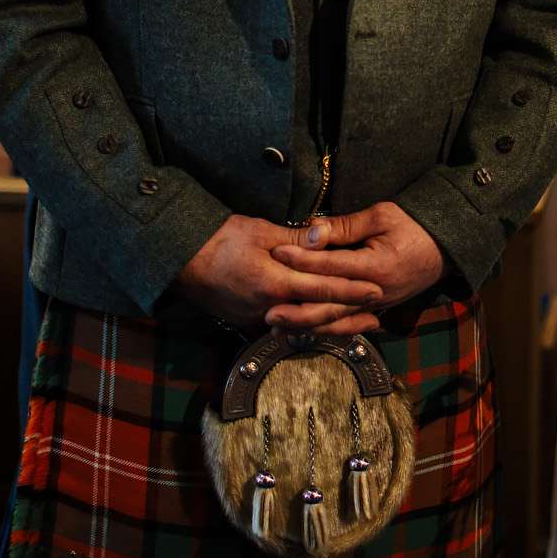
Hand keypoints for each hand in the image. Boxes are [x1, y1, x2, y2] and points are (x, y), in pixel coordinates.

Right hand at [173, 214, 385, 331]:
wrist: (181, 259)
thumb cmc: (220, 239)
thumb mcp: (260, 231)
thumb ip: (295, 239)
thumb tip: (324, 238)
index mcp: (274, 283)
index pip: (322, 288)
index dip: (351, 290)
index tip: (375, 291)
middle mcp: (268, 307)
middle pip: (317, 315)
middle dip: (348, 316)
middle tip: (376, 317)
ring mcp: (257, 318)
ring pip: (302, 325)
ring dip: (330, 325)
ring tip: (356, 325)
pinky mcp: (247, 321)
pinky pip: (285, 326)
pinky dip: (306, 325)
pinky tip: (320, 322)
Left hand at [268, 201, 445, 332]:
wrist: (445, 246)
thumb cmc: (414, 225)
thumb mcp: (382, 215)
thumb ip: (346, 226)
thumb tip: (312, 231)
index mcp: (377, 266)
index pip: (332, 265)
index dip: (302, 259)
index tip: (276, 253)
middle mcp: (376, 293)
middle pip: (330, 306)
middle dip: (296, 308)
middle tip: (266, 308)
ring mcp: (378, 305)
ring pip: (336, 322)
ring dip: (305, 326)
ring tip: (276, 326)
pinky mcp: (378, 310)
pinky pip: (349, 326)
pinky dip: (325, 331)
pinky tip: (303, 332)